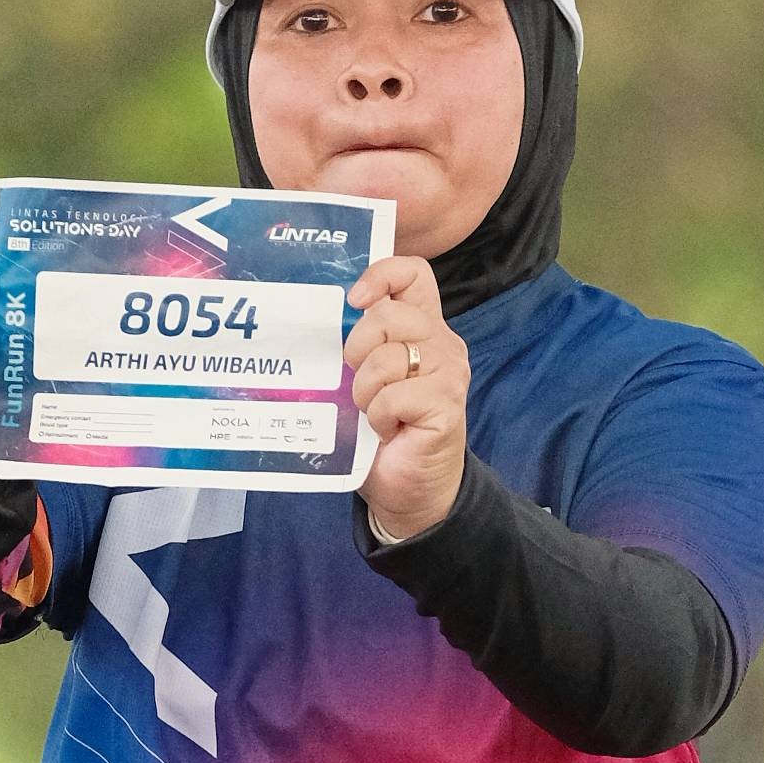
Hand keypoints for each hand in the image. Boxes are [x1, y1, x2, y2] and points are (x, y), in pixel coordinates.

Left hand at [349, 252, 468, 543]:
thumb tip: (315, 320)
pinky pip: (393, 396)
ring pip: (388, 357)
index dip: (381, 275)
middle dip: (358, 348)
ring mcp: (448, 372)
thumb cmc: (383, 431)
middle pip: (390, 313)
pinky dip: (378, 418)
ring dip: (365, 391)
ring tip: (372, 412)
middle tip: (357, 381)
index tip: (355, 301)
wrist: (409, 490)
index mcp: (422, 327)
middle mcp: (441, 343)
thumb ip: (356, 343)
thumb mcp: (365, 377)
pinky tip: (387, 431)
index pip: (413, 272)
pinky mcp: (446, 404)